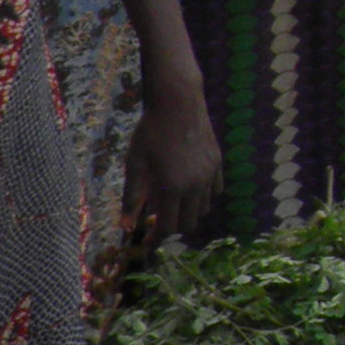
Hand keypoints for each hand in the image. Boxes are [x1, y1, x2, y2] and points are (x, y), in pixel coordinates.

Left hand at [123, 49, 219, 242]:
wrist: (178, 103)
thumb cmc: (150, 133)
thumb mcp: (135, 166)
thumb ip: (132, 198)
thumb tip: (125, 228)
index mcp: (172, 188)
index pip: (168, 227)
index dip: (155, 238)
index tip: (145, 241)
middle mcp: (195, 186)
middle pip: (189, 223)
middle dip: (171, 227)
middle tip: (155, 219)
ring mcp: (210, 175)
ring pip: (203, 209)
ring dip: (188, 212)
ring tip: (172, 201)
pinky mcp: (218, 163)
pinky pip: (215, 191)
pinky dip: (203, 196)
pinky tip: (189, 187)